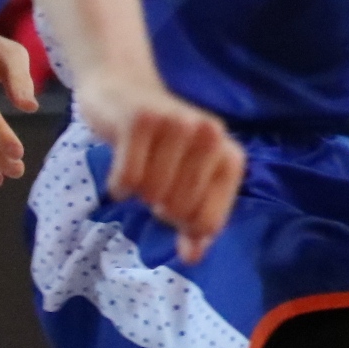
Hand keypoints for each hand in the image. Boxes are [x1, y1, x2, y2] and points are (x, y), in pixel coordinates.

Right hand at [73, 73, 241, 264]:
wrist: (123, 90)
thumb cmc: (161, 145)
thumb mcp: (186, 180)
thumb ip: (194, 222)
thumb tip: (193, 258)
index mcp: (230, 156)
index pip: (209, 221)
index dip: (185, 229)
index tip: (174, 213)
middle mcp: (211, 136)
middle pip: (179, 210)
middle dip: (159, 208)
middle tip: (154, 185)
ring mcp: (178, 124)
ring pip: (152, 194)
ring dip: (138, 193)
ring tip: (141, 170)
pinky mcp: (142, 120)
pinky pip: (127, 178)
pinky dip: (118, 185)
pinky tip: (120, 173)